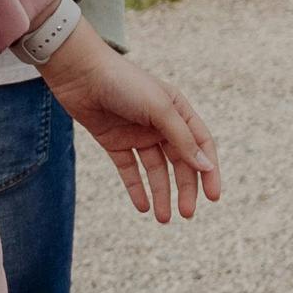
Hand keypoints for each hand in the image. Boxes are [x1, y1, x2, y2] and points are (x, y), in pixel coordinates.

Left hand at [37, 24, 221, 221]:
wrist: (80, 73)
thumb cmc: (124, 83)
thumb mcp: (159, 109)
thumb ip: (182, 138)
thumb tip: (206, 166)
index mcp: (177, 109)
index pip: (200, 144)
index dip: (209, 170)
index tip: (213, 197)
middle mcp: (160, 123)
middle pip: (180, 161)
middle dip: (185, 188)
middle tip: (187, 214)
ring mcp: (137, 134)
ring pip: (155, 170)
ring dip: (161, 193)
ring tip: (163, 218)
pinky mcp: (115, 142)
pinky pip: (130, 170)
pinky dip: (136, 188)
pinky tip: (143, 207)